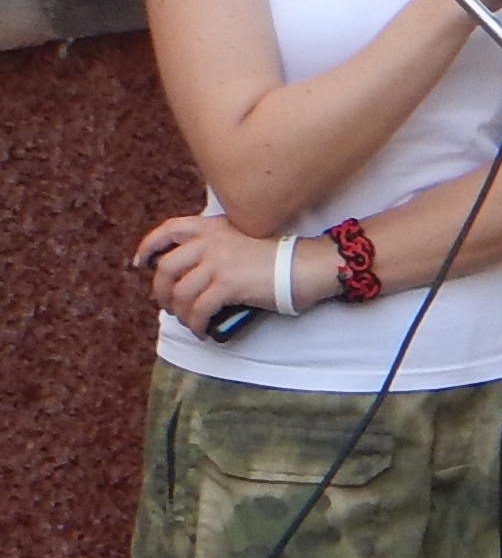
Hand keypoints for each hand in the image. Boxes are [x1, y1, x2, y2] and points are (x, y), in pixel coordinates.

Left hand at [132, 215, 333, 335]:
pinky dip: (196, 324)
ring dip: (180, 312)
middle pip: (167, 267)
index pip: (170, 229)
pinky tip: (202, 330)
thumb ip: (216, 246)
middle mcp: (212, 241)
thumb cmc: (277, 257)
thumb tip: (188, 274)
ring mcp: (219, 262)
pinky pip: (199, 309)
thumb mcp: (242, 240)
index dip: (149, 246)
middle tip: (168, 304)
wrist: (304, 266)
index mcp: (214, 227)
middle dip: (161, 291)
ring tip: (190, 321)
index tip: (141, 263)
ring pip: (181, 292)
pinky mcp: (229, 284)